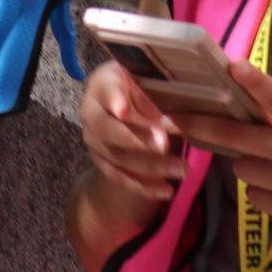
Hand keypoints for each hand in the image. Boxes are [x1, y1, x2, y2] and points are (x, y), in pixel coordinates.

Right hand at [78, 59, 185, 205]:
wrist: (130, 102)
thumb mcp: (151, 81)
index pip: (106, 89)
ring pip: (117, 156)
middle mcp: (90, 111)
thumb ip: (152, 97)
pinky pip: (119, 177)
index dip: (114, 99)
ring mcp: (94, 139)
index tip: (123, 109)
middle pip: (106, 128)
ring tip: (181, 169)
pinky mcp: (102, 160)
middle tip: (164, 144)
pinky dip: (143, 186)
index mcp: (103, 82)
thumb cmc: (144, 85)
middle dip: (136, 139)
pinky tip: (166, 190)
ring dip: (150, 166)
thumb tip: (163, 121)